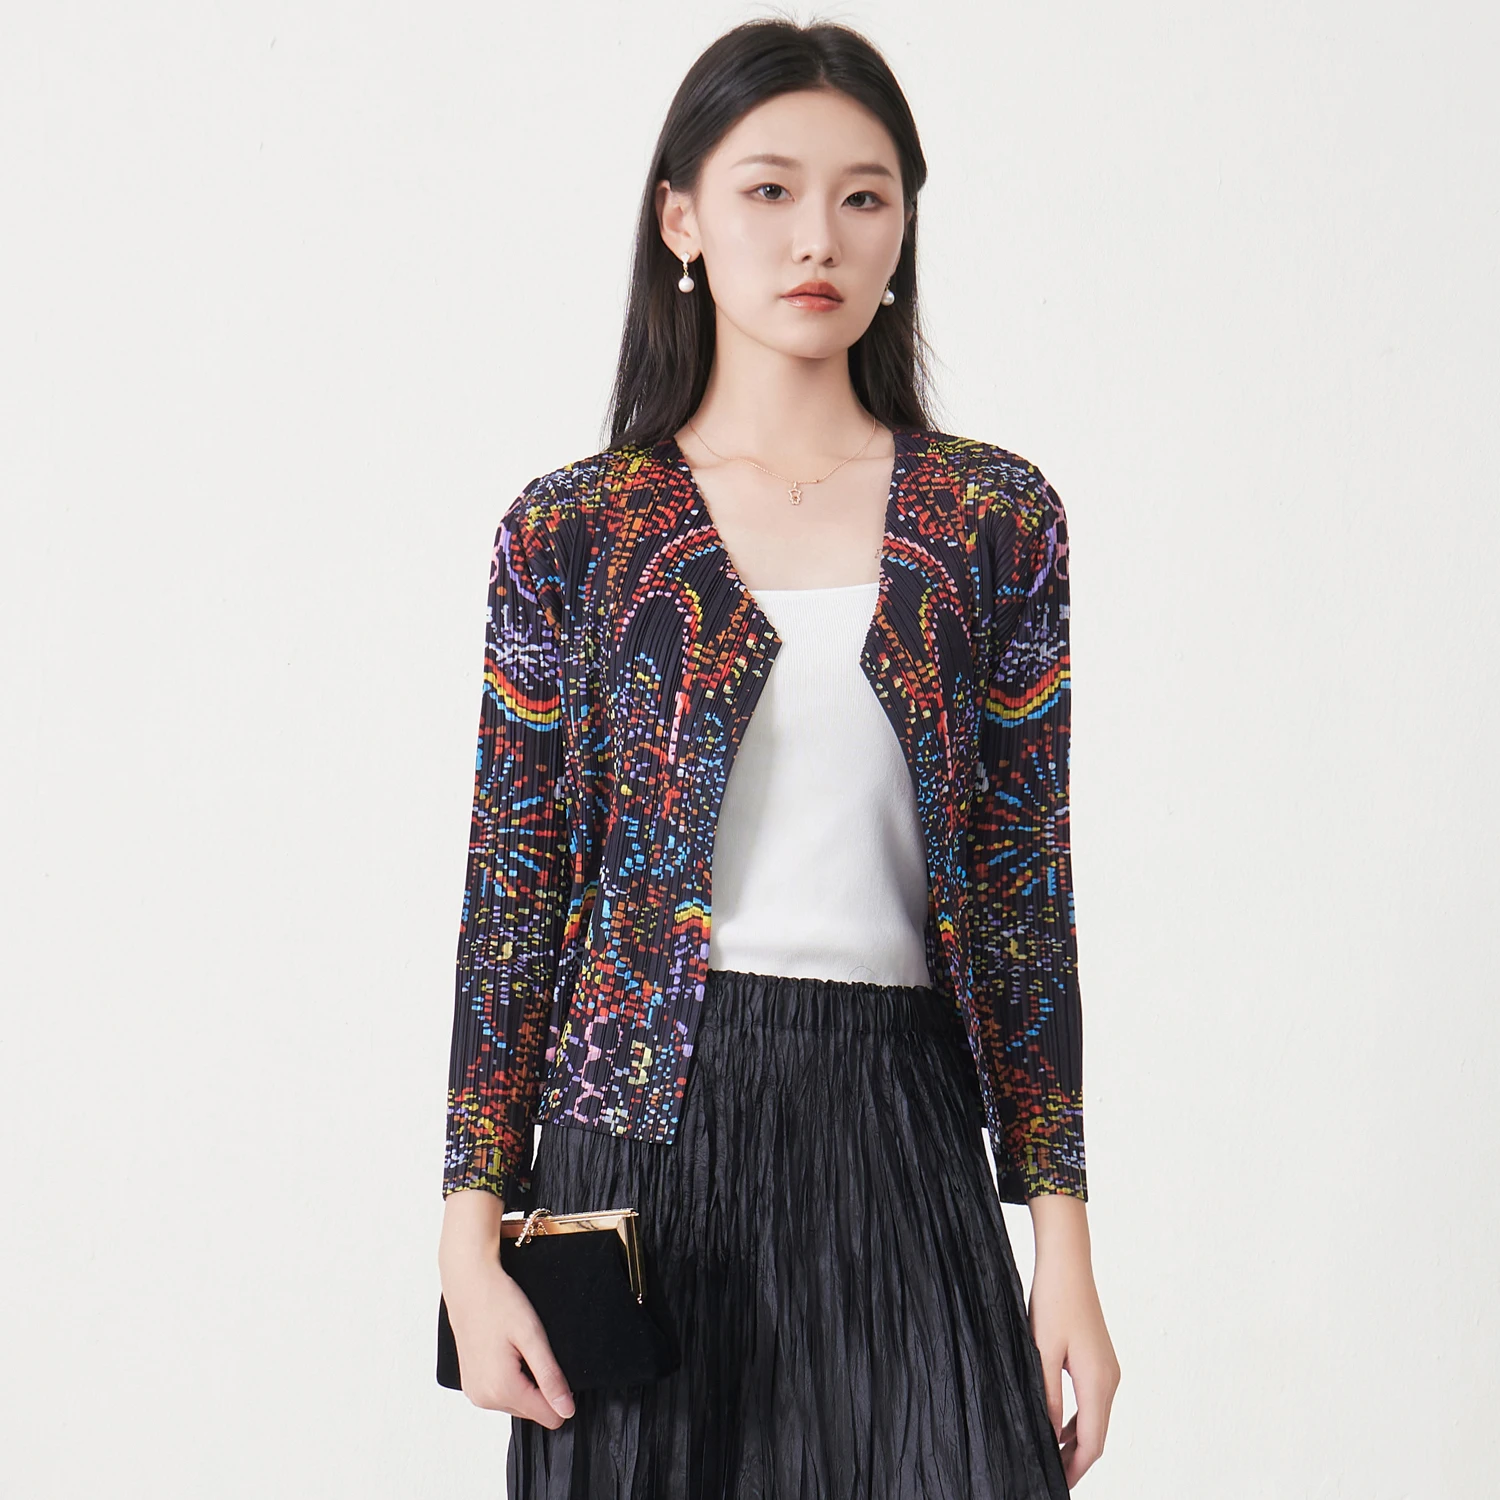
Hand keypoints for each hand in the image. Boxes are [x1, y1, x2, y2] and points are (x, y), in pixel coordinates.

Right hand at [438, 1190, 575, 1427]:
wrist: (469, 1284)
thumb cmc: (499, 1302)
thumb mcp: (533, 1336)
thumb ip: (550, 1377)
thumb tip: (567, 1411)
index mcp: (501, 1390)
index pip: (549, 1416)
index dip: (560, 1391)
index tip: (553, 1362)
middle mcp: (484, 1399)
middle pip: (533, 1411)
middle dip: (541, 1384)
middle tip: (532, 1349)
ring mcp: (475, 1393)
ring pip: (518, 1402)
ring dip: (526, 1380)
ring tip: (517, 1347)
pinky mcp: (471, 1385)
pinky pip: (502, 1393)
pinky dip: (511, 1377)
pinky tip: (506, 1351)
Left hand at [1027, 1194, 1119, 1487]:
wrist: (1067, 1264)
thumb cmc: (1052, 1302)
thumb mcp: (1041, 1352)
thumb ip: (1045, 1396)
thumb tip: (1046, 1434)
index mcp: (1097, 1382)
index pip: (1092, 1443)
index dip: (1075, 1469)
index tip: (1056, 1485)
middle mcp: (1110, 1380)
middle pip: (1097, 1436)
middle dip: (1075, 1461)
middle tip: (1050, 1476)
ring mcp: (1108, 1369)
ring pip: (1095, 1419)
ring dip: (1076, 1441)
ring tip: (1050, 1458)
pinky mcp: (1100, 1360)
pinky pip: (1092, 1401)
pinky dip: (1078, 1420)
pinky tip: (1056, 1427)